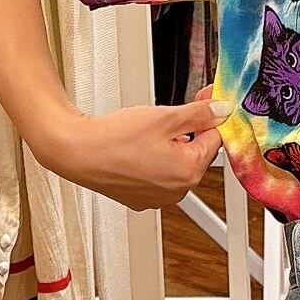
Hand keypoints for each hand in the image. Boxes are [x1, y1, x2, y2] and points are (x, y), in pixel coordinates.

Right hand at [37, 93, 222, 208]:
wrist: (78, 153)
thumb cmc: (115, 139)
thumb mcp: (165, 117)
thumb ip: (199, 115)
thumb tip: (221, 112)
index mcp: (189, 172)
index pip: (216, 140)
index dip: (211, 116)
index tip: (206, 101)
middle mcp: (177, 191)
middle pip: (197, 154)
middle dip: (191, 132)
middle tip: (174, 112)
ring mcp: (158, 198)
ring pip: (176, 165)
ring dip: (171, 146)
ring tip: (149, 130)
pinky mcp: (140, 198)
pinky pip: (157, 176)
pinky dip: (154, 160)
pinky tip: (138, 147)